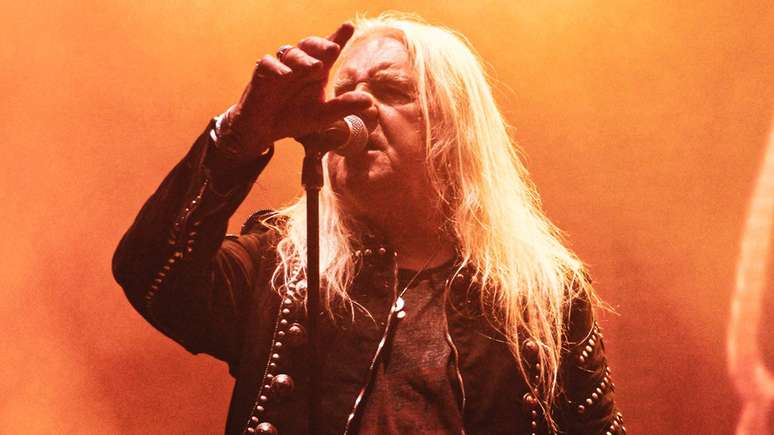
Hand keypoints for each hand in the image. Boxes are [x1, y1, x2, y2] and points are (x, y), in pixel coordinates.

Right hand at [220, 22, 372, 162]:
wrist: (264, 129)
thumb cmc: (295, 117)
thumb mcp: (323, 115)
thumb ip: (343, 106)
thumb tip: (369, 100)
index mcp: (317, 70)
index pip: (328, 49)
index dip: (338, 36)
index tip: (349, 26)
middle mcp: (300, 65)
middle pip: (310, 45)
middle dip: (321, 44)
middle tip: (334, 48)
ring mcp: (281, 67)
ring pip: (291, 53)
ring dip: (303, 59)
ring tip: (316, 67)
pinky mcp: (262, 75)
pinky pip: (267, 64)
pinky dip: (277, 68)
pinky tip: (286, 75)